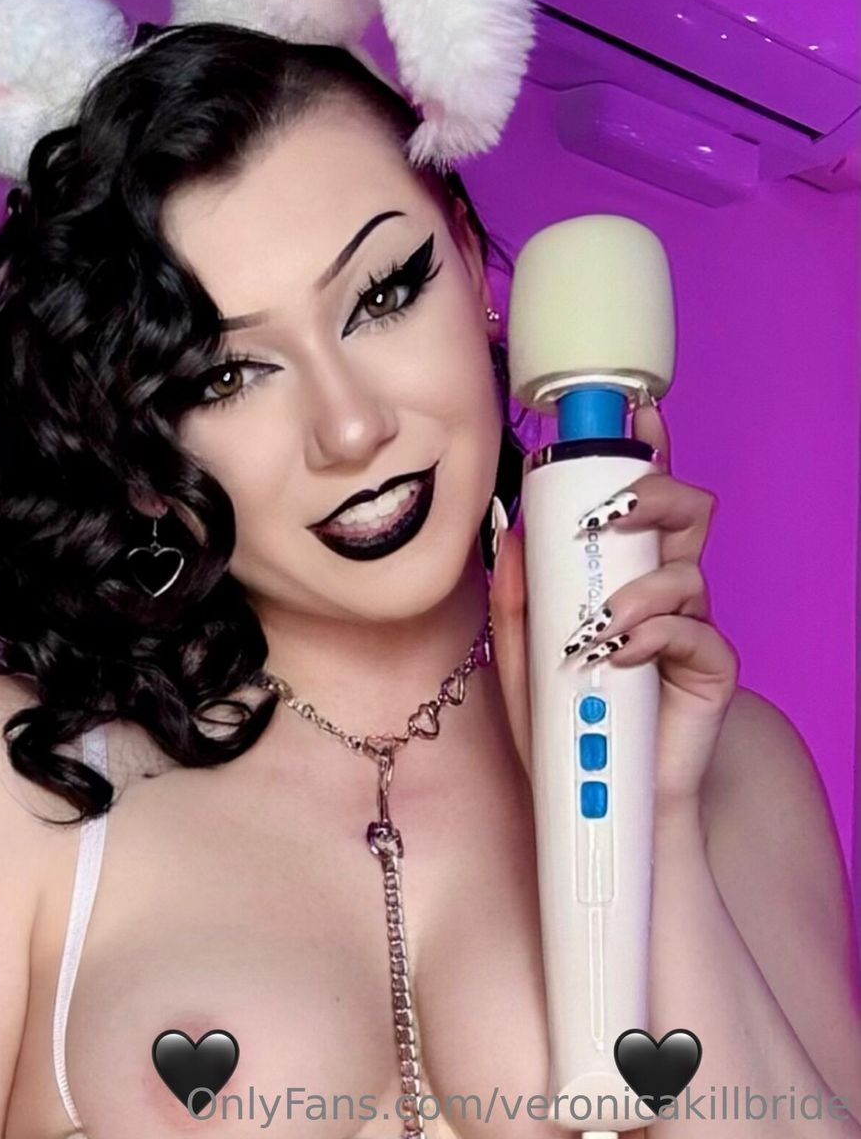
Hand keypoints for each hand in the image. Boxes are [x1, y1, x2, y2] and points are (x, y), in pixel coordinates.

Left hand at [488, 402, 738, 809]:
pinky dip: (655, 637)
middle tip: (610, 514)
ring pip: (689, 569)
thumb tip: (507, 528)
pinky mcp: (710, 672)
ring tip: (599, 623)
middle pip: (685, 512)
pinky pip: (698, 634)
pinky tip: (619, 657)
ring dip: (640, 587)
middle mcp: (663, 589)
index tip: (637, 414)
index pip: (643, 497)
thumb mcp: (518, 654)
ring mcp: (691, 628)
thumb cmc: (562, 725)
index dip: (648, 450)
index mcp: (623, 571)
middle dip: (653, 495)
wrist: (593, 804)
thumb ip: (514, 594)